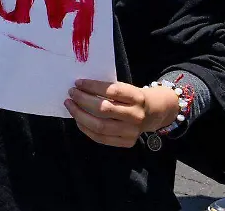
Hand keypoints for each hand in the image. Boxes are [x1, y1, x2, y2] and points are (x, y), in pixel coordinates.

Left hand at [65, 79, 181, 147]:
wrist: (153, 114)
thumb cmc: (132, 98)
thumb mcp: (126, 89)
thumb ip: (107, 89)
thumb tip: (79, 88)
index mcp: (136, 97)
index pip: (112, 91)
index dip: (92, 86)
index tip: (78, 83)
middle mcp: (135, 115)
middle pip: (104, 109)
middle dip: (83, 101)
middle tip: (71, 93)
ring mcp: (132, 131)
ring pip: (100, 126)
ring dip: (80, 115)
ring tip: (70, 105)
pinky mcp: (127, 142)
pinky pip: (101, 138)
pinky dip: (85, 128)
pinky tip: (78, 119)